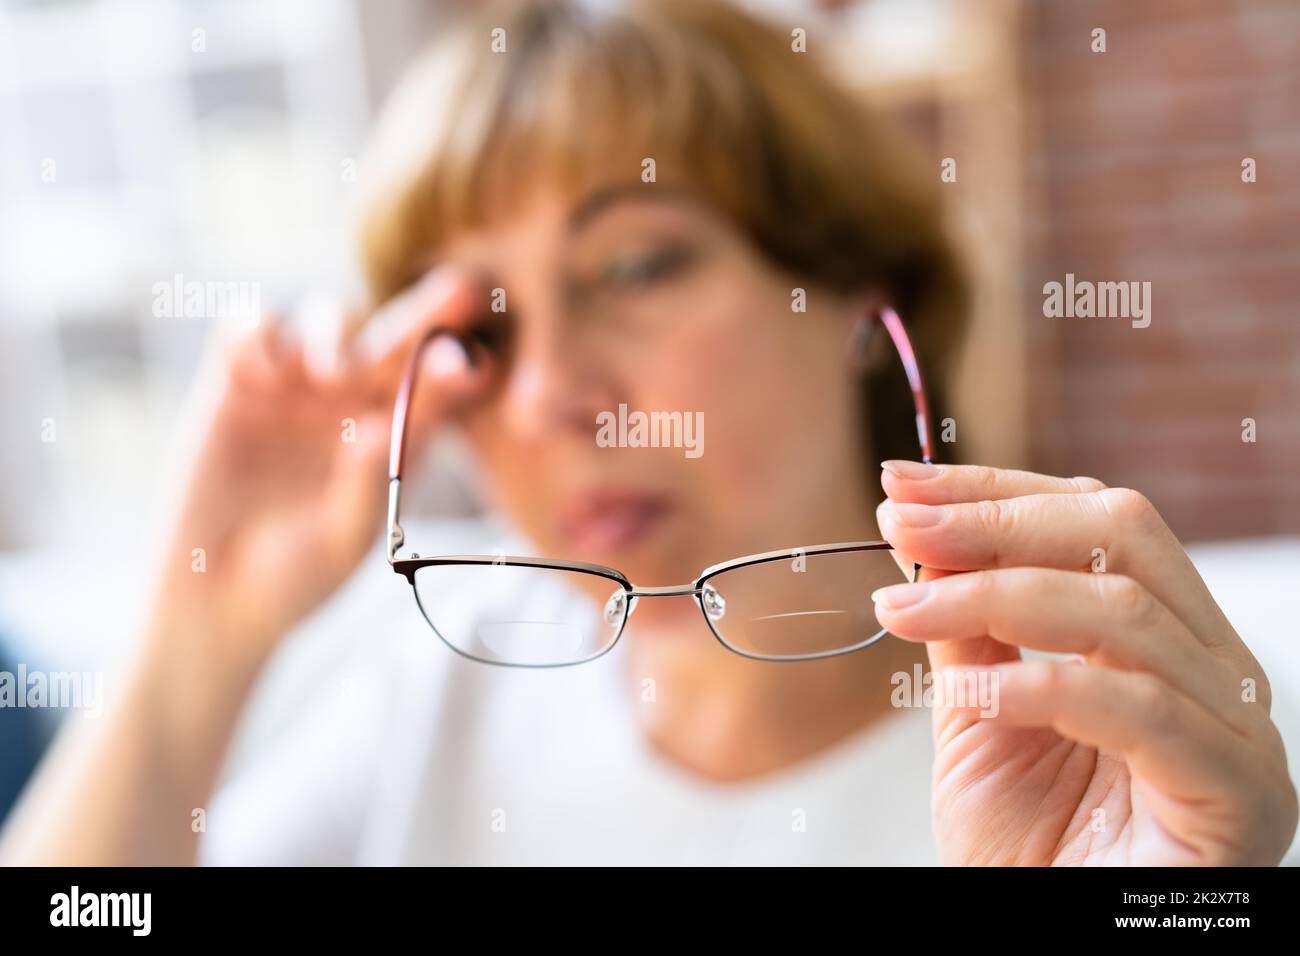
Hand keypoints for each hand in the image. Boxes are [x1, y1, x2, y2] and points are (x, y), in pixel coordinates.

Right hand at [144, 267, 490, 675]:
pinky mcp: (235, 382)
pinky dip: (257, 331)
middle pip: (394, 338)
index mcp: (399, 434)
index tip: (475, 366)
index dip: (460, 369)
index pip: (440, 387)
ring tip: (331, 373)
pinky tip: (265, 366)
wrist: (216, 598)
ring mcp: (296, 385)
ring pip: (326, 319)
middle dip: (426, 313)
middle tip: (459, 291)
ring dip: (334, 331)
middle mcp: (354, 399)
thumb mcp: (342, 540)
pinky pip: (247, 329)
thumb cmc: (298, 578)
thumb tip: (385, 429)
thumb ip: (366, 485)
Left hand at [871, 462, 1297, 865]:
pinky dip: (1041, 687)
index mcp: (1162, 636)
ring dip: (991, 595)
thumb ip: (969, 629)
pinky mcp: (1235, 793)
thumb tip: (921, 539)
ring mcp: (1234, 728)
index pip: (1092, 521)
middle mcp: (1212, 667)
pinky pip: (1141, 711)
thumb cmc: (1030, 848)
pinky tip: (968, 693)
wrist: (1057, 945)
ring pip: (1121, 612)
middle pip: (1122, 535)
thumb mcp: (979, 716)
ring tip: (902, 610)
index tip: (899, 486)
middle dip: (997, 520)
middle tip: (900, 525)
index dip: (994, 491)